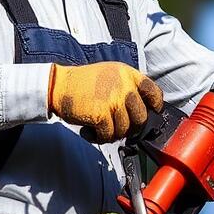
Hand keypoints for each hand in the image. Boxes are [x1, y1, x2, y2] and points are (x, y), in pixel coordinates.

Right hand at [48, 62, 163, 142]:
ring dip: (112, 134)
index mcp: (128, 74)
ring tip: (100, 129)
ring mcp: (113, 99)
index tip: (150, 113)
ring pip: (125, 129)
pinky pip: (109, 135)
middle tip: (118, 128)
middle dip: (131, 128)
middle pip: (141, 117)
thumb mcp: (110, 74)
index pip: (154, 92)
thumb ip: (127, 87)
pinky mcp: (101, 114)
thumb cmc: (83, 83)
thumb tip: (142, 109)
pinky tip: (90, 132)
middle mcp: (124, 85)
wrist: (58, 85)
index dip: (154, 106)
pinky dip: (99, 138)